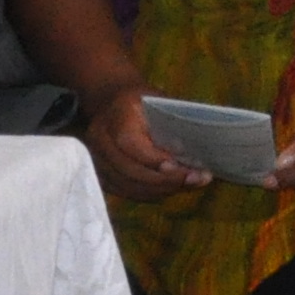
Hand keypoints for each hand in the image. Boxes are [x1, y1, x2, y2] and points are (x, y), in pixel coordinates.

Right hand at [76, 80, 210, 201]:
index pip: (130, 143)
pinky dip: (151, 193)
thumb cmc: (141, 101)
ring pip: (128, 186)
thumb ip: (173, 124)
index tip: (182, 168)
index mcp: (115, 116)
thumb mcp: (159, 100)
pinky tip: (172, 188)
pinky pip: (126, 191)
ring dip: (162, 190)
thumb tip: (196, 152)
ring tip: (190, 184)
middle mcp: (100, 141)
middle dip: (166, 180)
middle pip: (130, 170)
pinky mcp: (100, 175)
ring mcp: (97, 160)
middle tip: (197, 179)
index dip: (155, 160)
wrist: (111, 101)